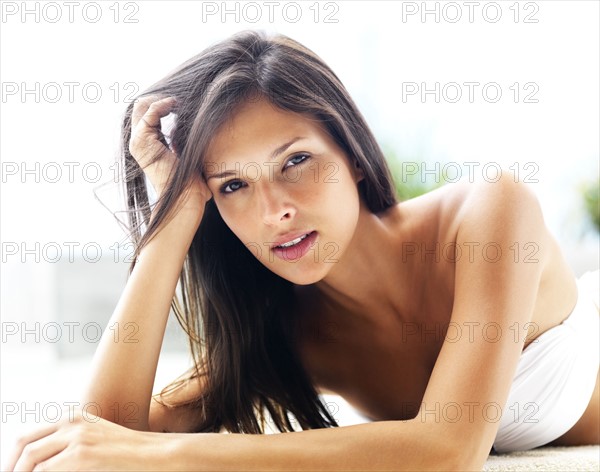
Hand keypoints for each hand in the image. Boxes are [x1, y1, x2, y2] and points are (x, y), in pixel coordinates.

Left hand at [4, 408, 164, 470]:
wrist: (155, 455)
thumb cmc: (128, 453)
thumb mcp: (96, 440)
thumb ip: (70, 445)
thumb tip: (41, 463)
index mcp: (73, 417)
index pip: (28, 438)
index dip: (13, 460)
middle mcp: (72, 424)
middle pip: (24, 447)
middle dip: (13, 469)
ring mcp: (76, 438)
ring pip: (31, 461)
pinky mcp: (81, 456)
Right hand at [129, 95, 211, 204]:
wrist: (186, 195)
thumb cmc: (191, 178)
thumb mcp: (184, 150)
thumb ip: (179, 136)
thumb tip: (184, 120)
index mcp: (148, 143)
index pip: (147, 112)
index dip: (162, 101)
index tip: (181, 100)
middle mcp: (139, 141)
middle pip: (141, 106)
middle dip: (160, 96)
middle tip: (179, 96)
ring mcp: (138, 141)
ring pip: (142, 105)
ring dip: (162, 98)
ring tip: (179, 100)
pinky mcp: (143, 141)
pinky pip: (150, 112)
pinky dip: (163, 104)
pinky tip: (176, 105)